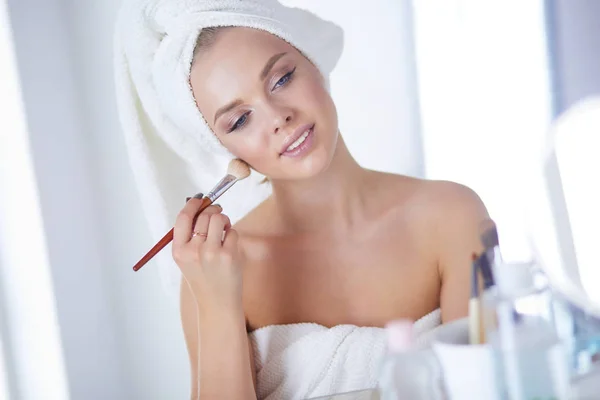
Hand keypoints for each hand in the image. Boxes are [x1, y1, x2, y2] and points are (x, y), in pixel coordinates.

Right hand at [172, 196, 242, 312]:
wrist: (217, 304)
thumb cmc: (204, 279)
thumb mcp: (188, 259)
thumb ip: (190, 236)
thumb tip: (200, 206)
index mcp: (179, 251)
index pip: (182, 218)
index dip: (192, 204)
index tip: (200, 199)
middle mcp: (193, 251)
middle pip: (204, 215)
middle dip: (213, 210)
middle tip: (218, 213)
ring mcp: (211, 252)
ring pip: (219, 219)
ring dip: (224, 220)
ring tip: (224, 230)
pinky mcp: (229, 255)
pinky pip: (232, 232)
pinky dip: (232, 235)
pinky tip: (230, 247)